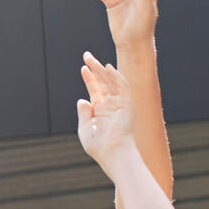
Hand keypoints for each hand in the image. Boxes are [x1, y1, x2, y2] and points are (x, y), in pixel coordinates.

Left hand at [76, 52, 137, 169]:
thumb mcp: (85, 129)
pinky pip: (122, 87)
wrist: (113, 153)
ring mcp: (119, 105)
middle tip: (86, 55)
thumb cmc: (98, 146)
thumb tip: (82, 100)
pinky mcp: (127, 105)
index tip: (83, 68)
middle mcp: (110, 106)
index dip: (89, 78)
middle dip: (94, 69)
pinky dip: (116, 77)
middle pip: (102, 83)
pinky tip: (107, 67)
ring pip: (110, 82)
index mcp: (101, 112)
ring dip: (101, 70)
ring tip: (90, 59)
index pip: (95, 90)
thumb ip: (83, 114)